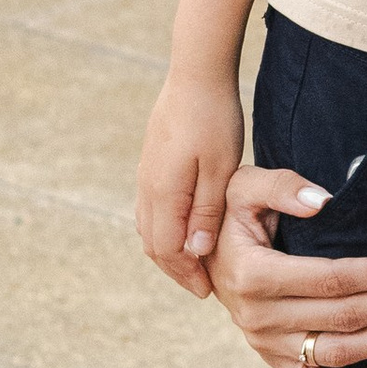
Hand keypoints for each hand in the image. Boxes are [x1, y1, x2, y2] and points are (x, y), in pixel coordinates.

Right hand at [136, 73, 245, 296]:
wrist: (194, 74)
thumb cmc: (215, 119)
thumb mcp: (220, 168)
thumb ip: (207, 211)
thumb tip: (195, 252)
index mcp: (164, 194)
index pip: (168, 250)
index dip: (187, 274)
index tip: (208, 293)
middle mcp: (148, 189)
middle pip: (154, 245)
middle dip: (176, 270)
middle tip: (201, 287)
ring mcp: (146, 176)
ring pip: (149, 228)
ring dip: (168, 251)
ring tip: (194, 265)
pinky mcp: (151, 164)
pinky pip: (149, 210)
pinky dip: (164, 230)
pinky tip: (182, 231)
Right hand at [209, 163, 366, 367]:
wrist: (201, 251)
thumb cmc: (233, 213)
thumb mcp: (243, 184)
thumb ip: (281, 186)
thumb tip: (323, 201)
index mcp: (253, 275)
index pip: (332, 278)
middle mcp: (259, 318)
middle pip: (345, 317)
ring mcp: (267, 346)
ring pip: (339, 352)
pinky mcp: (275, 362)